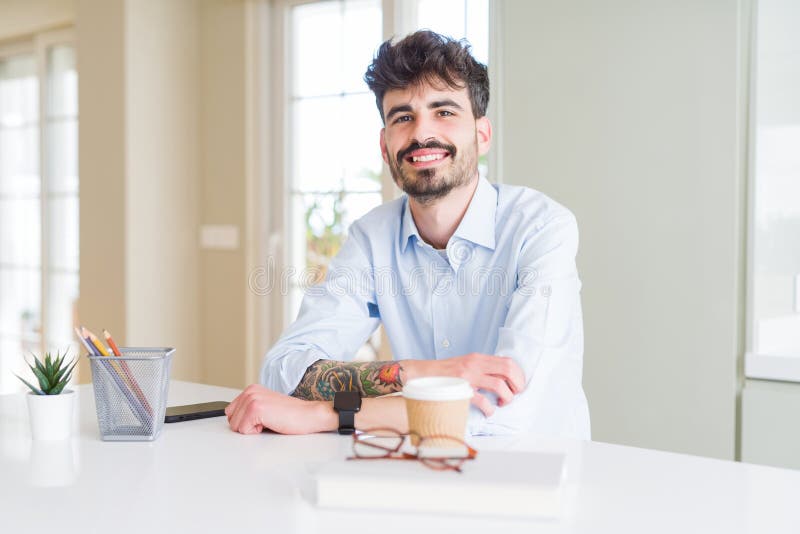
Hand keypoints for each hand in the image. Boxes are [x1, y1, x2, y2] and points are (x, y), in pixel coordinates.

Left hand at [225, 384, 328, 434]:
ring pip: (236, 426)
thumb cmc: (291, 415)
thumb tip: (235, 422)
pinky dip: (257, 432)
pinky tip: (271, 423)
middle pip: (231, 420)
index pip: (230, 413)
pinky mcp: (256, 409)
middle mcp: (250, 391)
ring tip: (270, 422)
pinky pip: (244, 430)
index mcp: (251, 390)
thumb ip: (249, 410)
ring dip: (252, 429)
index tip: (262, 419)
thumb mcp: (266, 408)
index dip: (245, 422)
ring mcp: (252, 399)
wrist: (309, 415)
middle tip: (267, 421)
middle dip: (247, 426)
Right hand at [405, 353, 525, 416]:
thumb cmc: (443, 373)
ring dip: (506, 397)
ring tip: (502, 404)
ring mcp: (467, 376)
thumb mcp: (464, 364)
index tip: (518, 387)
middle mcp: (474, 364)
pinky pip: (482, 400)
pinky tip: (489, 412)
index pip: (507, 361)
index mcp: (477, 358)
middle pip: (508, 370)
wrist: (420, 374)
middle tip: (514, 396)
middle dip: (517, 385)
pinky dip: (490, 409)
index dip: (518, 375)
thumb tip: (501, 378)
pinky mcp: (460, 389)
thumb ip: (481, 368)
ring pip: (499, 385)